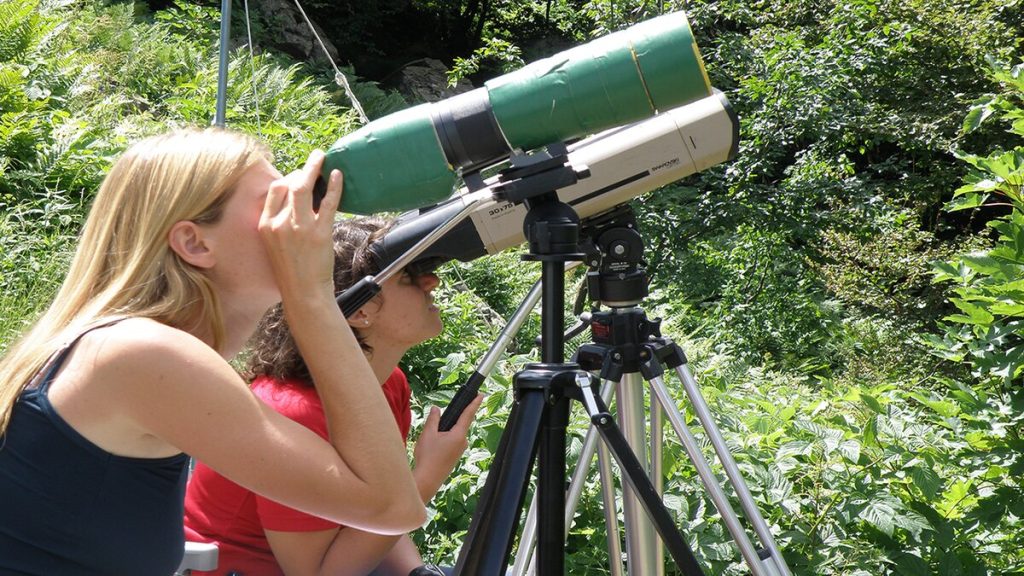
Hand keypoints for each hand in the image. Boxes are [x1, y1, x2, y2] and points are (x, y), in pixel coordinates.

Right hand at [258, 150, 342, 303]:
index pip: (274, 191)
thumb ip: (281, 224)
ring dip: (314, 169)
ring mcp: (299, 227)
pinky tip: (337, 176)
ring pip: (305, 188)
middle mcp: (279, 223)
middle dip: (303, 169)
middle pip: (289, 184)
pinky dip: (334, 186)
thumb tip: (297, 203)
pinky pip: (327, 203)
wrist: (303, 292)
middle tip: (315, 159)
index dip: (287, 178)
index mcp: (265, 225)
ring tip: (323, 158)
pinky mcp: (319, 233)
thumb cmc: (292, 270)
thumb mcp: (276, 245)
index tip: (298, 174)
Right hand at [412, 394, 483, 499]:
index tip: (481, 394)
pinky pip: (452, 442)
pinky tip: (433, 446)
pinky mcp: (455, 456)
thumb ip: (433, 419)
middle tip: (435, 425)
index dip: (474, 403)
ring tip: (429, 440)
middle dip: (449, 421)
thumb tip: (436, 409)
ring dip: (444, 432)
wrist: (427, 479)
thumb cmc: (427, 457)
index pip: (468, 415)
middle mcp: (462, 442)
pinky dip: (444, 439)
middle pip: (459, 424)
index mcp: (458, 435)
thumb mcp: (428, 434)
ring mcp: (460, 450)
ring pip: (454, 434)